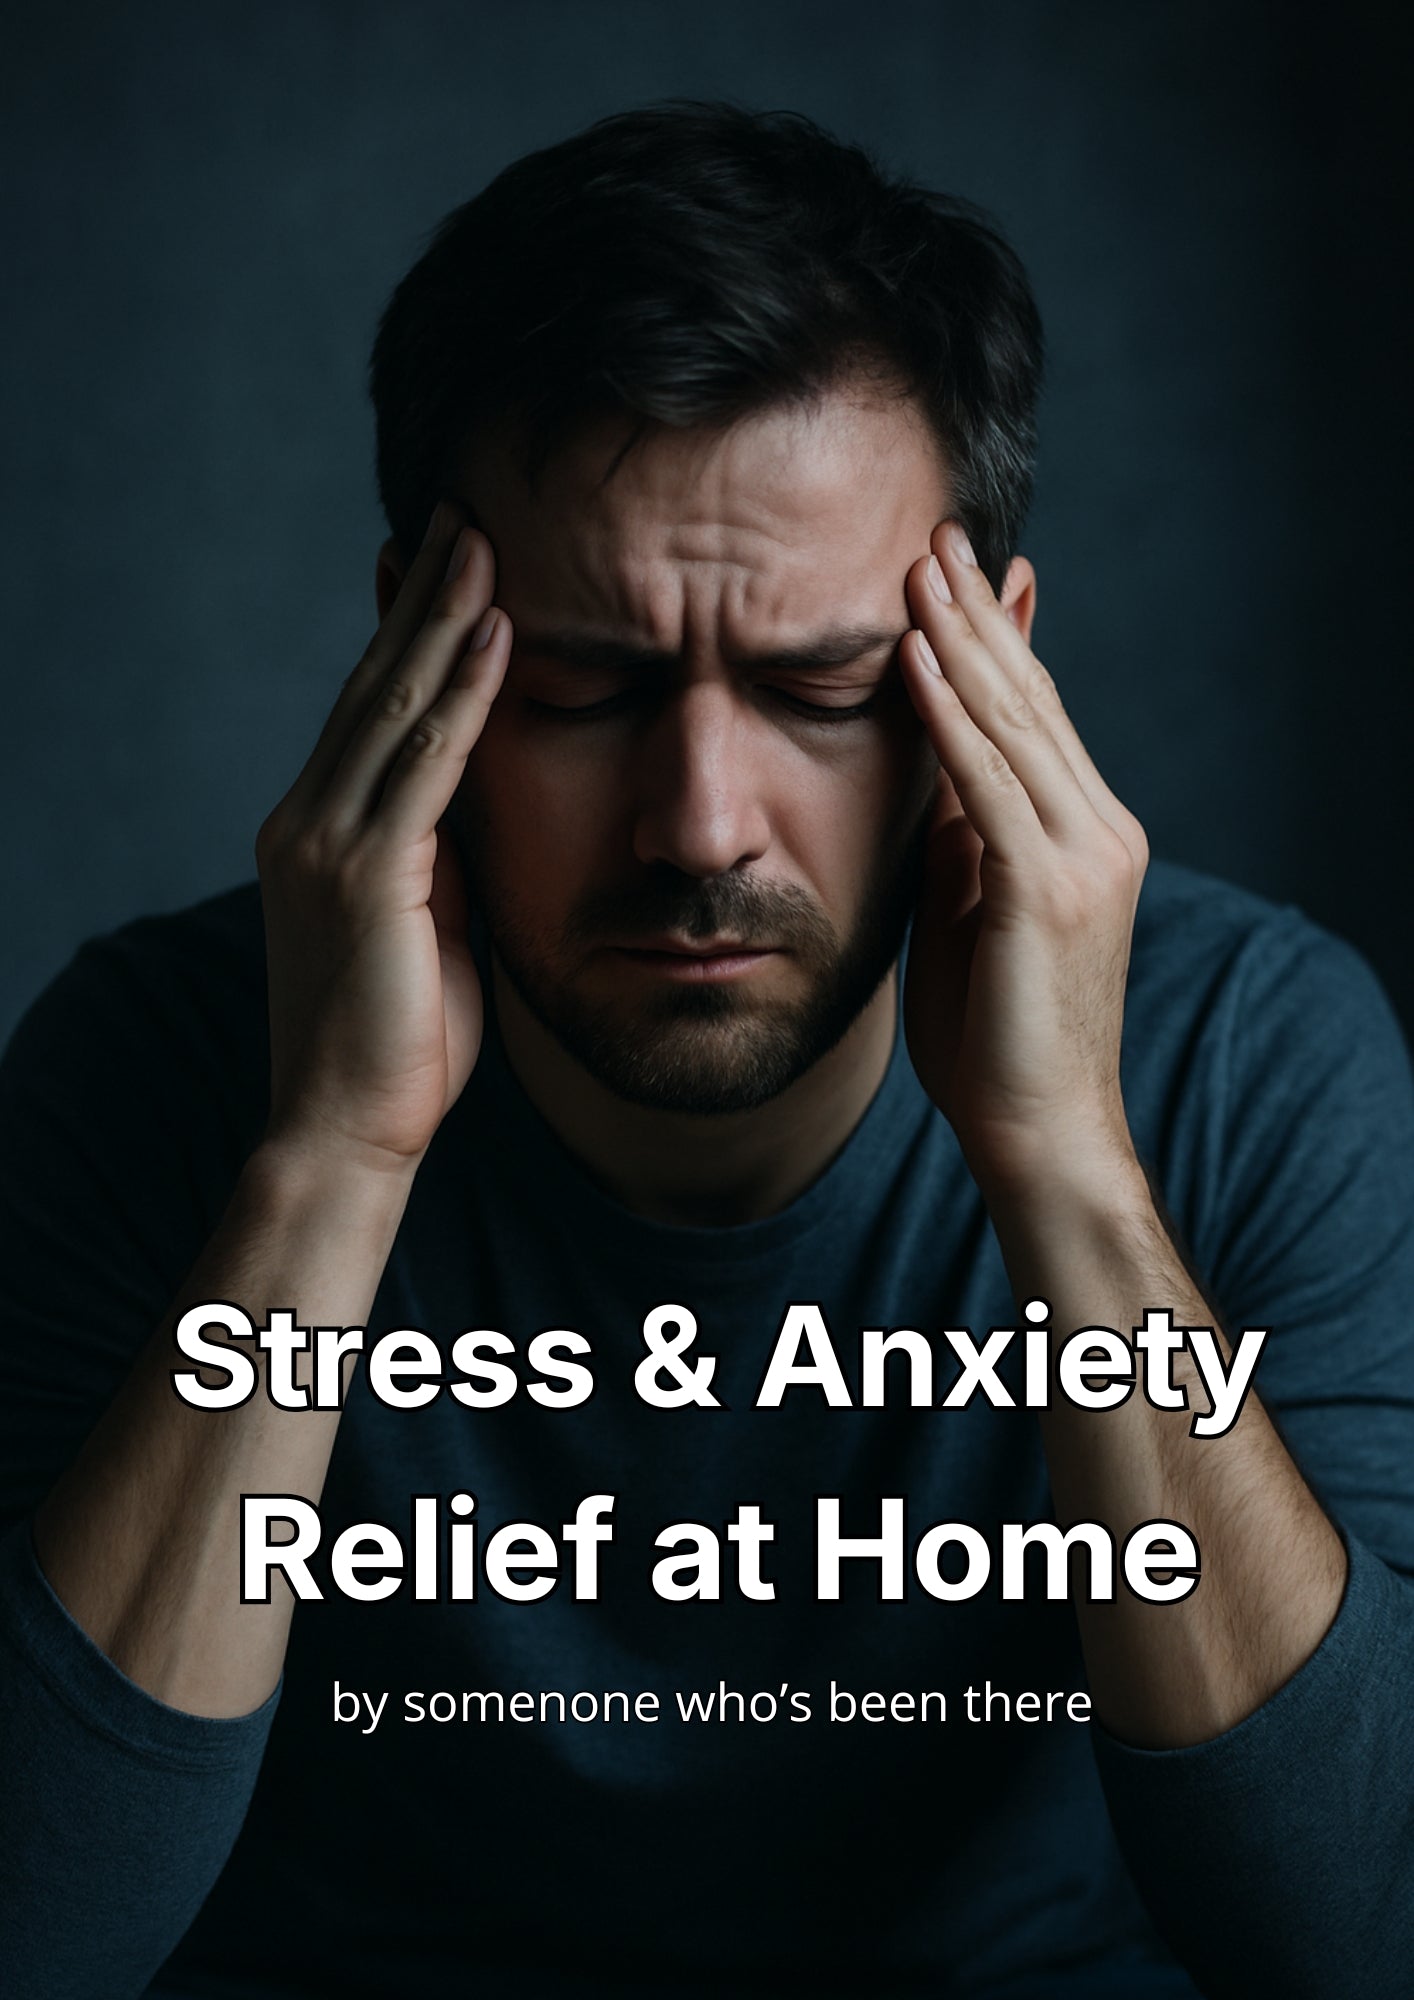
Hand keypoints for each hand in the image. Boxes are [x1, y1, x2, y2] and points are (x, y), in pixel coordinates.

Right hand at [255, 504, 511, 1171]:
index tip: (441, 561)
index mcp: (317, 832)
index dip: (405, 631)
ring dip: (443, 615)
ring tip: (483, 536)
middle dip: (422, 593)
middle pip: (373, 683)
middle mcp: (307, 820)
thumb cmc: (397, 1044)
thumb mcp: (429, 929)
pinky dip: (464, 692)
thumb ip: (443, 859)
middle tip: (461, 508)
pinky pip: (425, 761)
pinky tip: (498, 632)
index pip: (369, 710)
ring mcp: (327, 842)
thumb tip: (481, 802)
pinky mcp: (365, 873)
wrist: (346, 1130)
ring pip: (394, 703)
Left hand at [898, 521, 1148, 1197]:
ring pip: (1015, 722)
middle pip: (1031, 699)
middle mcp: (1101, 830)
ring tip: (919, 564)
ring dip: (960, 638)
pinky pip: (988, 781)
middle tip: (936, 533)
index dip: (997, 640)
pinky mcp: (1050, 887)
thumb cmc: (996, 1037)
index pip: (1036, 717)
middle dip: (977, 613)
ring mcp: (1086, 856)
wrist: (1038, 1129)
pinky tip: (913, 656)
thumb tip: (928, 767)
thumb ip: (960, 838)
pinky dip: (948, 713)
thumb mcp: (969, 912)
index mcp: (1085, 836)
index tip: (962, 572)